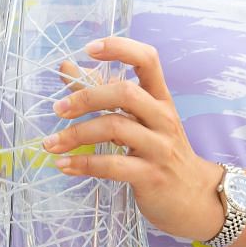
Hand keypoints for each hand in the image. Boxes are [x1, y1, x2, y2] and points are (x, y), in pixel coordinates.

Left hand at [41, 36, 225, 242]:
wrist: (194, 198)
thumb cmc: (159, 152)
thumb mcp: (139, 120)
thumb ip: (103, 92)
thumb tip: (66, 67)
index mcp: (160, 98)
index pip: (148, 59)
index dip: (120, 48)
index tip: (89, 48)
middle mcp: (163, 118)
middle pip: (125, 93)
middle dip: (87, 97)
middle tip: (58, 109)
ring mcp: (159, 147)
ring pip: (115, 128)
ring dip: (76, 134)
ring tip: (51, 143)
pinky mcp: (151, 176)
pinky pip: (112, 166)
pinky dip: (83, 164)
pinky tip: (64, 165)